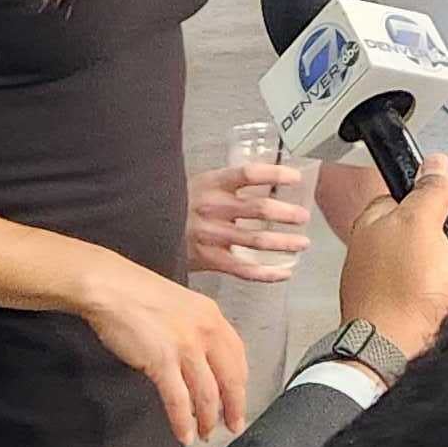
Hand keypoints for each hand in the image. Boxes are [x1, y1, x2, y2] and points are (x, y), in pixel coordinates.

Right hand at [73, 253, 249, 445]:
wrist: (110, 287)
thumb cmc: (138, 295)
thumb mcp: (181, 306)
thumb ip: (196, 331)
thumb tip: (202, 362)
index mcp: (212, 317)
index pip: (238, 357)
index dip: (241, 384)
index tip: (239, 400)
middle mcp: (205, 332)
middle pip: (230, 379)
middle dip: (234, 408)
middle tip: (233, 427)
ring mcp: (185, 347)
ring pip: (207, 394)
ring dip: (209, 419)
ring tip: (206, 434)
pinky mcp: (162, 361)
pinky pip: (178, 400)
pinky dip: (183, 422)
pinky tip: (184, 435)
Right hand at [186, 155, 315, 284]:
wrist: (143, 228)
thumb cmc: (175, 206)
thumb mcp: (196, 184)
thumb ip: (225, 184)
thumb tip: (263, 179)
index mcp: (211, 183)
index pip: (249, 173)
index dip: (276, 174)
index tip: (296, 177)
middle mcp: (213, 208)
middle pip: (260, 208)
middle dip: (287, 214)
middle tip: (304, 217)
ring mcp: (211, 235)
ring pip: (257, 240)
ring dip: (284, 243)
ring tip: (302, 243)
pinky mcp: (208, 259)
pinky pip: (244, 269)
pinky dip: (268, 273)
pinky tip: (284, 272)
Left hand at [332, 150, 447, 363]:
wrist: (395, 350)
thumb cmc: (397, 292)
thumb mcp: (420, 224)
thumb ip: (429, 190)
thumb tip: (436, 164)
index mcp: (374, 223)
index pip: (408, 193)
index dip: (436, 197)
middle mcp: (380, 250)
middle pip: (427, 224)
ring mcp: (393, 279)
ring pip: (436, 255)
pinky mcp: (408, 304)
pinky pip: (437, 284)